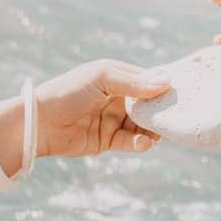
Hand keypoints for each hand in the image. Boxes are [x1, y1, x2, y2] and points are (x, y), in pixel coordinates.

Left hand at [33, 60, 169, 159]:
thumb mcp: (102, 79)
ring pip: (144, 125)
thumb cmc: (68, 92)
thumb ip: (134, 82)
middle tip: (175, 119)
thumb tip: (167, 82)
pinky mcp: (108, 140)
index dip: (164, 87)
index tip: (182, 95)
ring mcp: (114, 119)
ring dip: (153, 130)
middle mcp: (118, 97)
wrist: (39, 124)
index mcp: (118, 76)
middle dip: (162, 112)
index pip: (149, 80)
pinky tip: (142, 143)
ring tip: (157, 134)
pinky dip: (140, 143)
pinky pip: (131, 142)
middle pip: (150, 105)